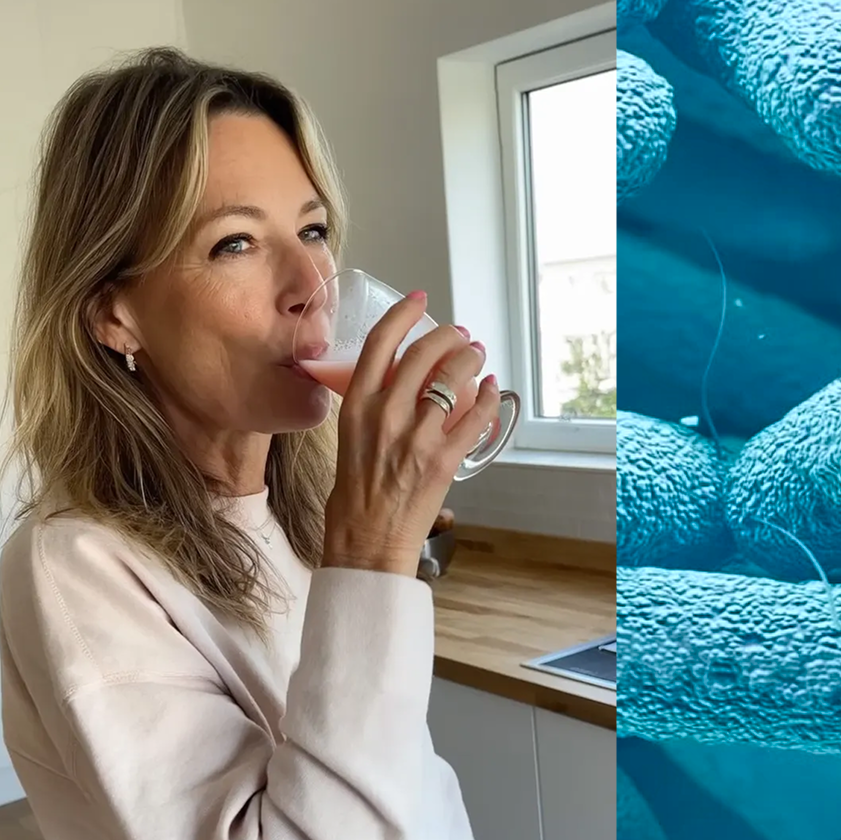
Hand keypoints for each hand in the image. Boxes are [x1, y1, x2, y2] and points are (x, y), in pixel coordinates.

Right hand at [321, 292, 500, 575]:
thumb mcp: (348, 438)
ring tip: (478, 355)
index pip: (380, 342)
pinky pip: (475, 418)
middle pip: (423, 354)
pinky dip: (488, 398)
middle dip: (448, 336)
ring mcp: (417, 437)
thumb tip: (398, 385)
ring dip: (470, 361)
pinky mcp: (443, 460)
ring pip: (452, 380)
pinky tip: (492, 389)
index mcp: (356, 406)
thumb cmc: (354, 496)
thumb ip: (371, 407)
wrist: (366, 540)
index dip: (403, 313)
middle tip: (460, 334)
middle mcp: (386, 415)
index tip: (420, 299)